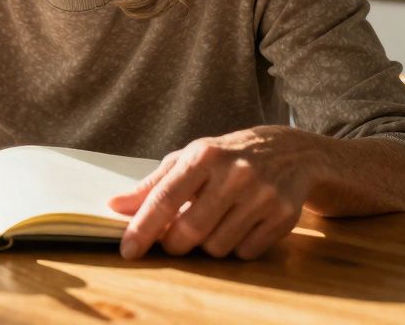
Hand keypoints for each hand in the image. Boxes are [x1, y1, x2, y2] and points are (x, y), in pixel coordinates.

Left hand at [107, 126, 321, 259]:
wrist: (290, 152)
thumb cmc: (226, 156)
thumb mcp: (189, 160)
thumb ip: (152, 185)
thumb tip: (115, 206)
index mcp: (204, 156)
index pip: (165, 198)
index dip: (143, 227)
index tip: (127, 250)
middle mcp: (235, 174)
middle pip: (190, 231)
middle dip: (174, 243)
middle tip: (174, 238)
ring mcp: (262, 195)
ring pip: (217, 247)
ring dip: (207, 245)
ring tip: (214, 222)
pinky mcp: (284, 216)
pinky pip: (245, 252)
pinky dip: (236, 247)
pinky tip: (240, 224)